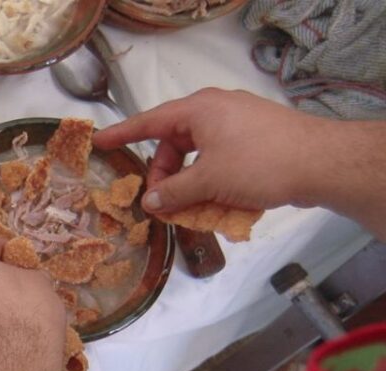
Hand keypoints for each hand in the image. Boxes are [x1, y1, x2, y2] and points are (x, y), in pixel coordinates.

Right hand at [93, 88, 328, 214]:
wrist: (321, 162)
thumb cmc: (259, 163)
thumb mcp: (209, 180)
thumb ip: (174, 192)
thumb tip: (150, 201)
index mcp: (198, 110)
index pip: (149, 122)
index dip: (122, 134)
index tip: (98, 142)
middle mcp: (215, 111)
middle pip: (174, 144)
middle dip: (165, 176)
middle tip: (160, 204)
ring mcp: (238, 125)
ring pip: (198, 155)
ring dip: (189, 184)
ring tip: (189, 210)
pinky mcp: (256, 140)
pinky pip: (220, 160)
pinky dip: (212, 182)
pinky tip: (216, 206)